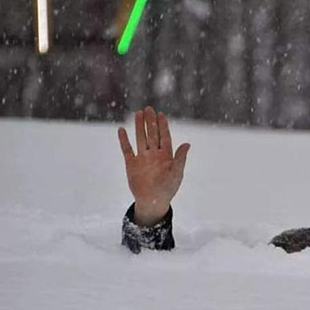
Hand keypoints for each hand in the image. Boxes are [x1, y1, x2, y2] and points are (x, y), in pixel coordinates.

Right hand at [118, 107, 190, 226]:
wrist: (152, 201)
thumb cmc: (167, 189)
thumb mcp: (177, 173)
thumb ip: (180, 158)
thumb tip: (187, 144)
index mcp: (166, 156)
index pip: (164, 137)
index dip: (163, 126)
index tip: (161, 114)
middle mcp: (154, 154)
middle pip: (152, 134)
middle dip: (151, 122)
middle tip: (149, 108)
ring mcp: (142, 158)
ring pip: (140, 138)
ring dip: (139, 127)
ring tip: (138, 113)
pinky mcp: (131, 164)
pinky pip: (127, 149)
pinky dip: (124, 140)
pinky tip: (122, 130)